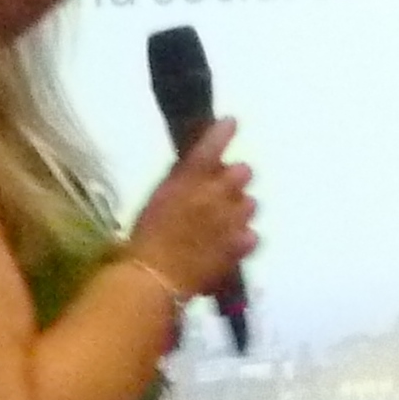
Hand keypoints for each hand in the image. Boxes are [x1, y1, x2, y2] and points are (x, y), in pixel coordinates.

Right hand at [127, 119, 257, 300]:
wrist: (154, 276)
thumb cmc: (146, 235)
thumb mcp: (158, 197)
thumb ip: (180, 180)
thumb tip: (195, 168)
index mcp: (190, 178)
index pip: (213, 145)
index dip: (224, 132)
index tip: (231, 123)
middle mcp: (217, 193)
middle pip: (243, 172)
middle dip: (234, 179)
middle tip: (220, 191)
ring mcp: (233, 220)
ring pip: (251, 204)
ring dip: (239, 209)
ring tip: (222, 222)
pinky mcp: (240, 246)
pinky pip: (252, 235)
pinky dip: (242, 237)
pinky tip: (229, 244)